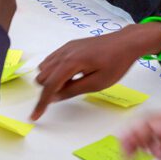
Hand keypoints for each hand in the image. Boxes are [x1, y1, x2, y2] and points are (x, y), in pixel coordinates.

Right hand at [31, 22, 160, 119]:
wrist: (125, 42)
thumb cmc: (116, 64)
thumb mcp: (97, 83)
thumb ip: (73, 90)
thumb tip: (53, 97)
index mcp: (71, 62)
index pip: (50, 86)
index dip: (42, 103)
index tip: (35, 116)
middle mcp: (64, 53)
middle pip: (42, 76)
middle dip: (48, 89)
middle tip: (69, 92)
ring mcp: (65, 48)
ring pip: (44, 67)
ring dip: (51, 79)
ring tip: (73, 82)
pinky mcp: (69, 46)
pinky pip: (52, 60)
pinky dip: (55, 70)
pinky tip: (71, 74)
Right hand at [121, 114, 160, 159]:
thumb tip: (153, 149)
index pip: (150, 124)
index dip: (133, 135)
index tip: (124, 148)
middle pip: (152, 120)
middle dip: (135, 133)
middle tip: (125, 149)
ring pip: (160, 121)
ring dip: (145, 133)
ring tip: (136, 149)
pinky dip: (158, 133)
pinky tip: (156, 144)